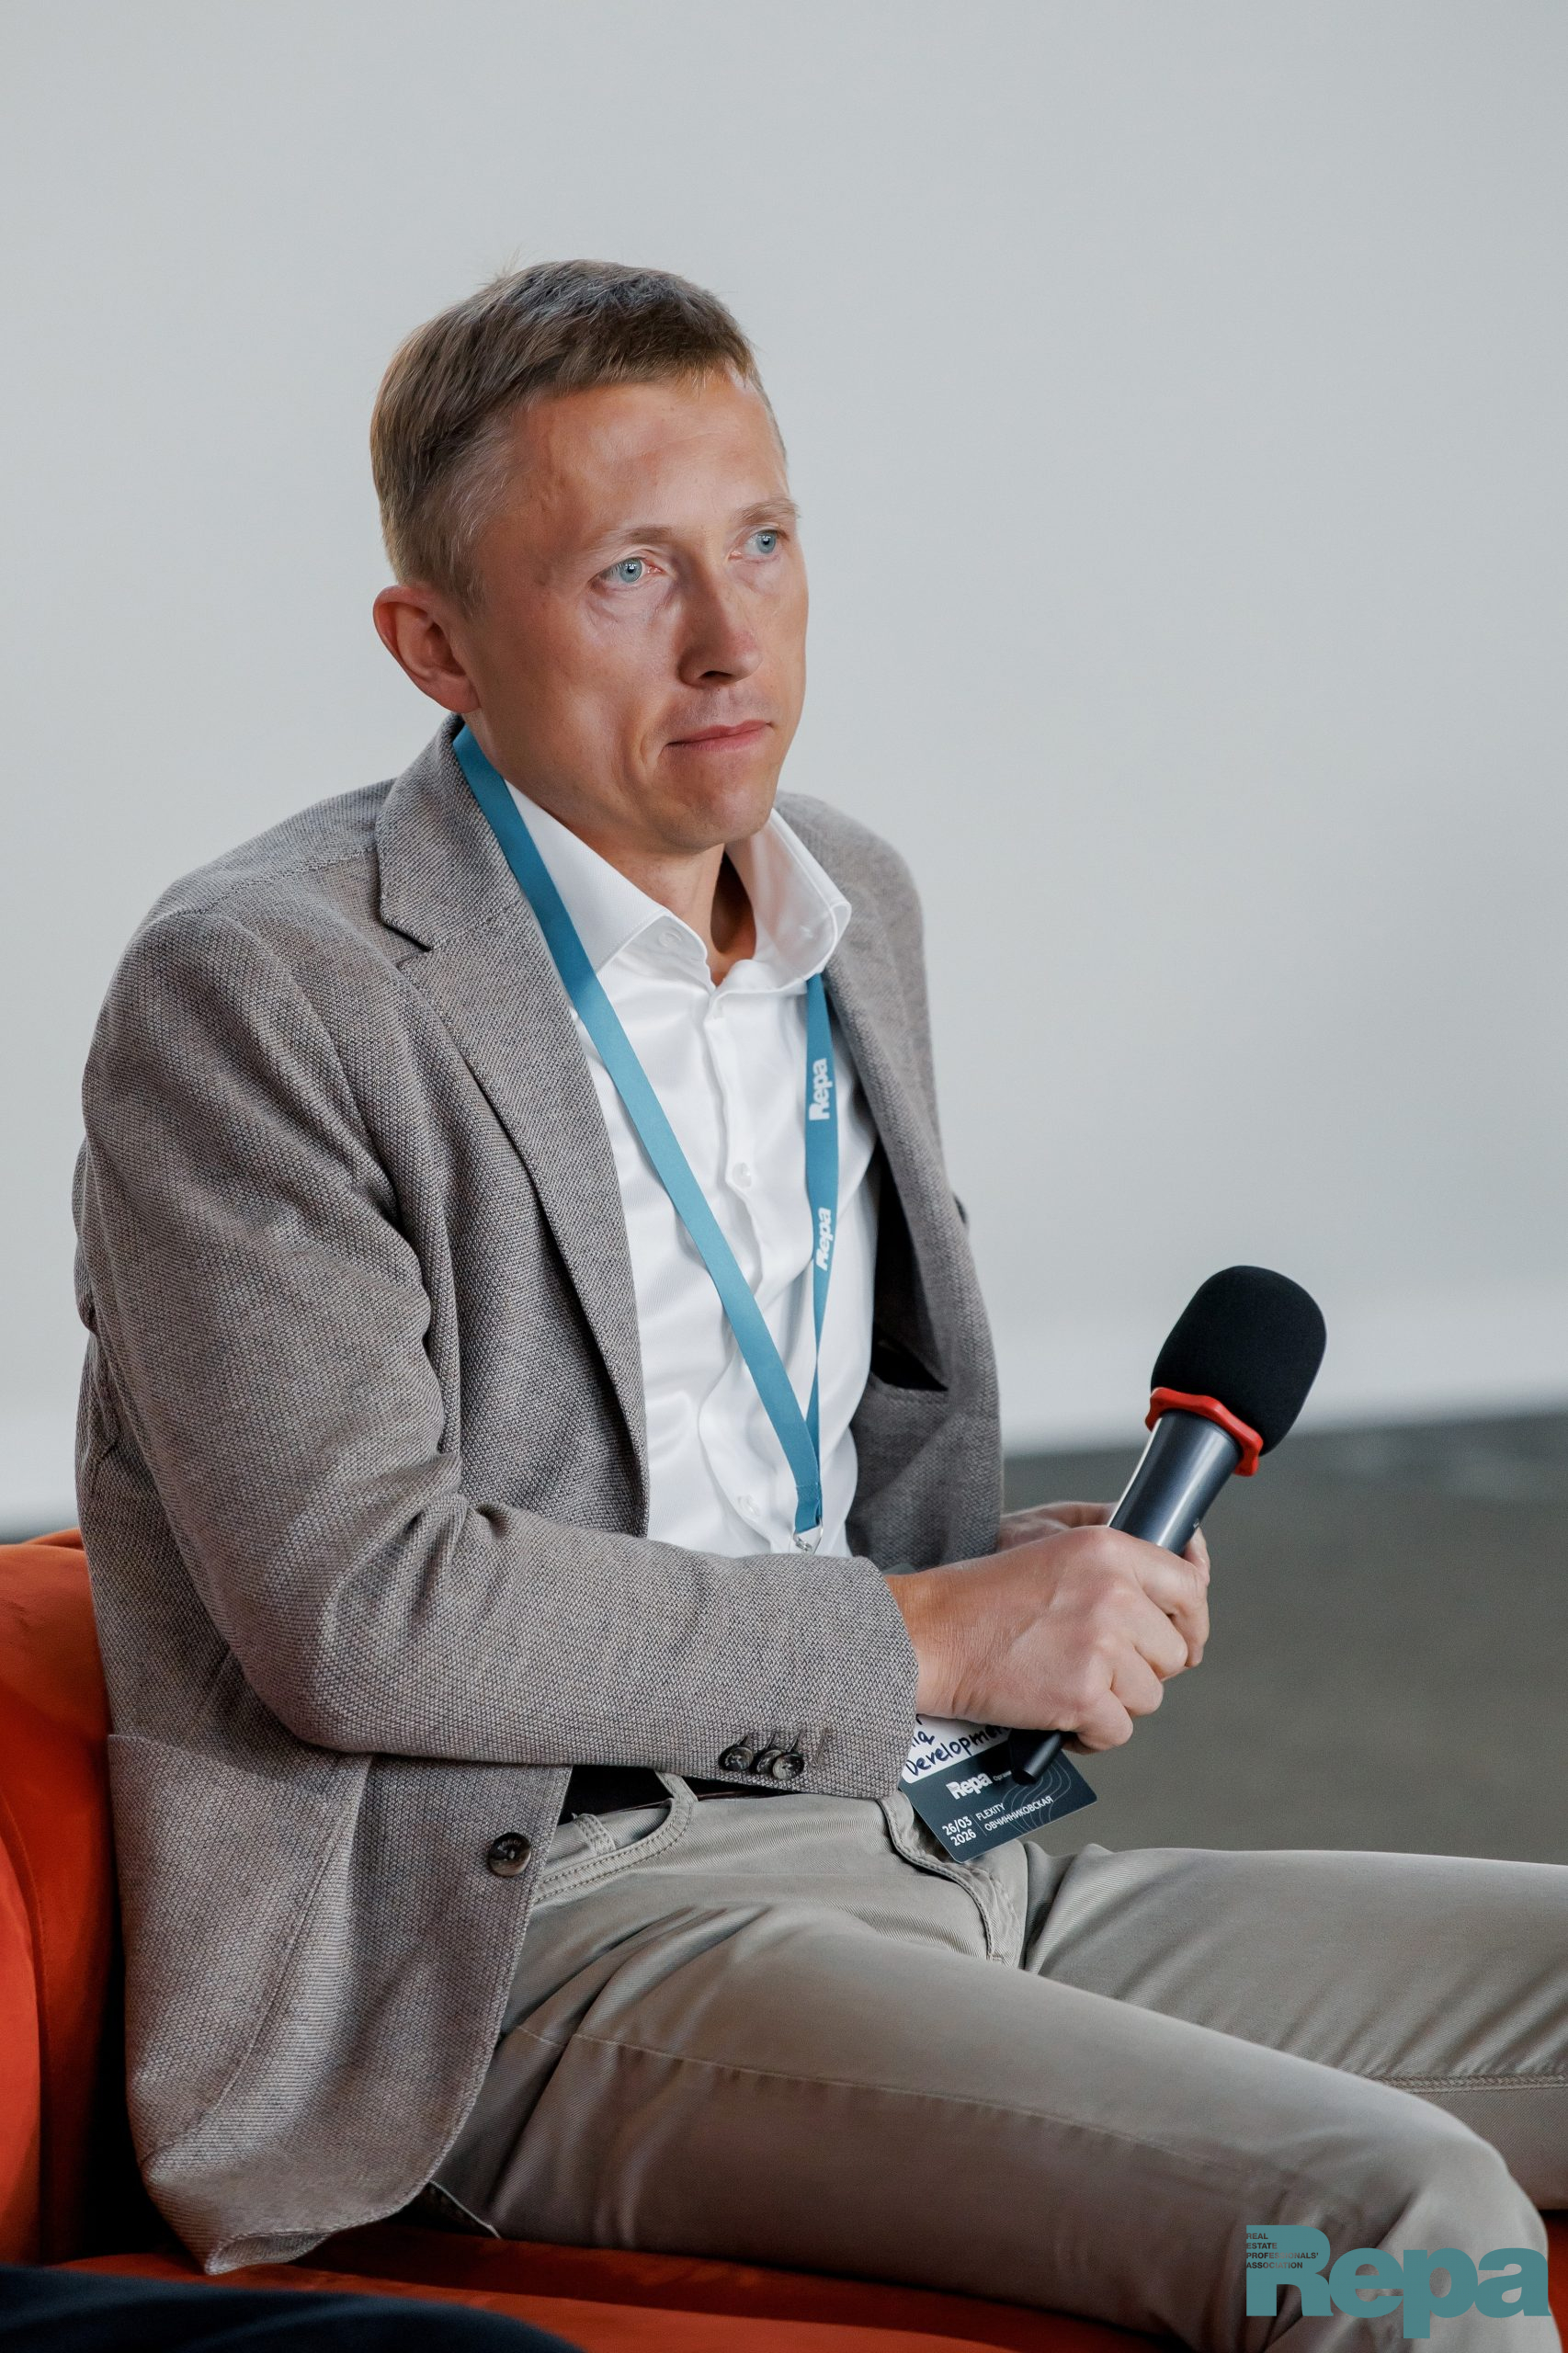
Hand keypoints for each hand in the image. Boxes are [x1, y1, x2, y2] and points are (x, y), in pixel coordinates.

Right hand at [886, 1513, 1210, 1751]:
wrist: (928, 1634)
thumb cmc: (980, 1596)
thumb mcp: (1052, 1546)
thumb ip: (1117, 1562)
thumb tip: (1182, 1587)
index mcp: (1109, 1548)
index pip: (1192, 1587)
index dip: (1191, 1621)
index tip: (1182, 1639)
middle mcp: (1115, 1593)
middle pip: (1175, 1652)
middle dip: (1142, 1667)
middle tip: (1095, 1664)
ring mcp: (1101, 1647)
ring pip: (1150, 1696)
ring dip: (1114, 1701)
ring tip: (1066, 1683)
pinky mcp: (1082, 1696)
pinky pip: (1118, 1731)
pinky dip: (1090, 1735)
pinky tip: (1060, 1715)